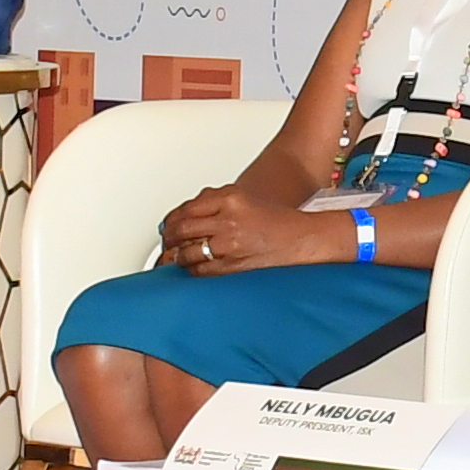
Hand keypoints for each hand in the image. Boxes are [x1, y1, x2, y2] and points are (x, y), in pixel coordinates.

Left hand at [157, 182, 335, 275]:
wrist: (302, 239)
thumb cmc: (277, 221)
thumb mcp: (244, 198)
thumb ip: (214, 201)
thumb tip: (186, 212)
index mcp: (229, 199)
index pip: (186, 209)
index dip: (172, 220)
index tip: (168, 225)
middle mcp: (228, 220)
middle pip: (182, 229)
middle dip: (170, 238)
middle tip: (168, 242)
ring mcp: (230, 244)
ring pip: (187, 252)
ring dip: (178, 256)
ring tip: (177, 256)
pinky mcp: (233, 266)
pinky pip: (200, 270)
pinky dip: (192, 270)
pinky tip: (194, 266)